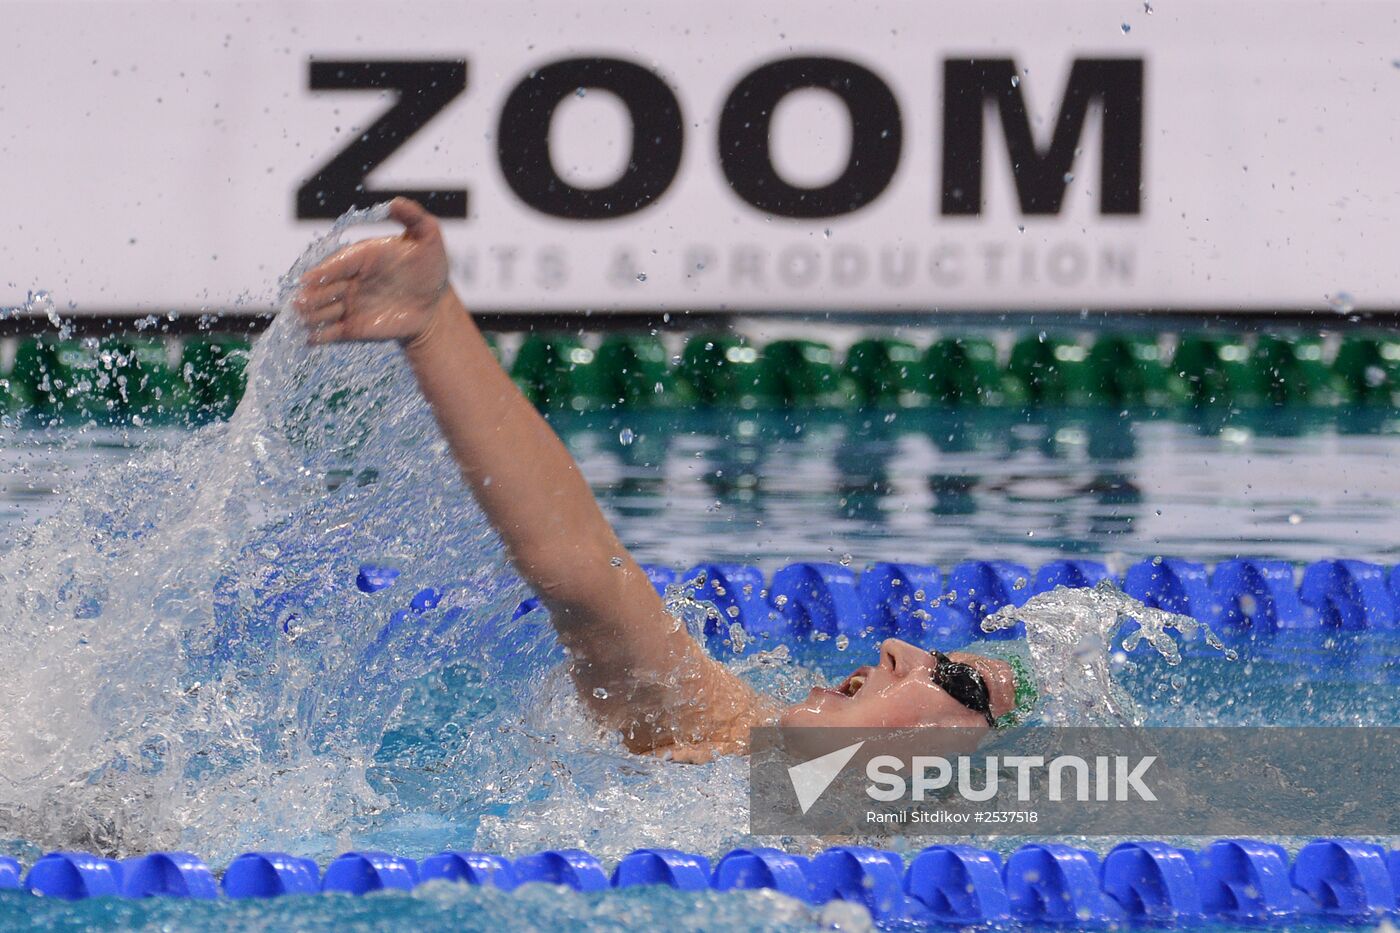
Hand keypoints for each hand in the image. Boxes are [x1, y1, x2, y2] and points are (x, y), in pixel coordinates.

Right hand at [294, 198, 452, 345]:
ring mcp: (348, 304)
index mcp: (361, 256)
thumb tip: (395, 203)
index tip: (309, 278)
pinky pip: (331, 333)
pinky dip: (319, 337)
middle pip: (322, 288)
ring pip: (322, 310)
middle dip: (311, 295)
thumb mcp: (429, 238)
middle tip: (301, 302)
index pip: (338, 263)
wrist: (435, 303)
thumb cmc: (430, 267)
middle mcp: (349, 280)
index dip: (325, 271)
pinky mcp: (352, 327)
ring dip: (311, 315)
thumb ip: (413, 218)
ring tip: (304, 320)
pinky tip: (310, 340)